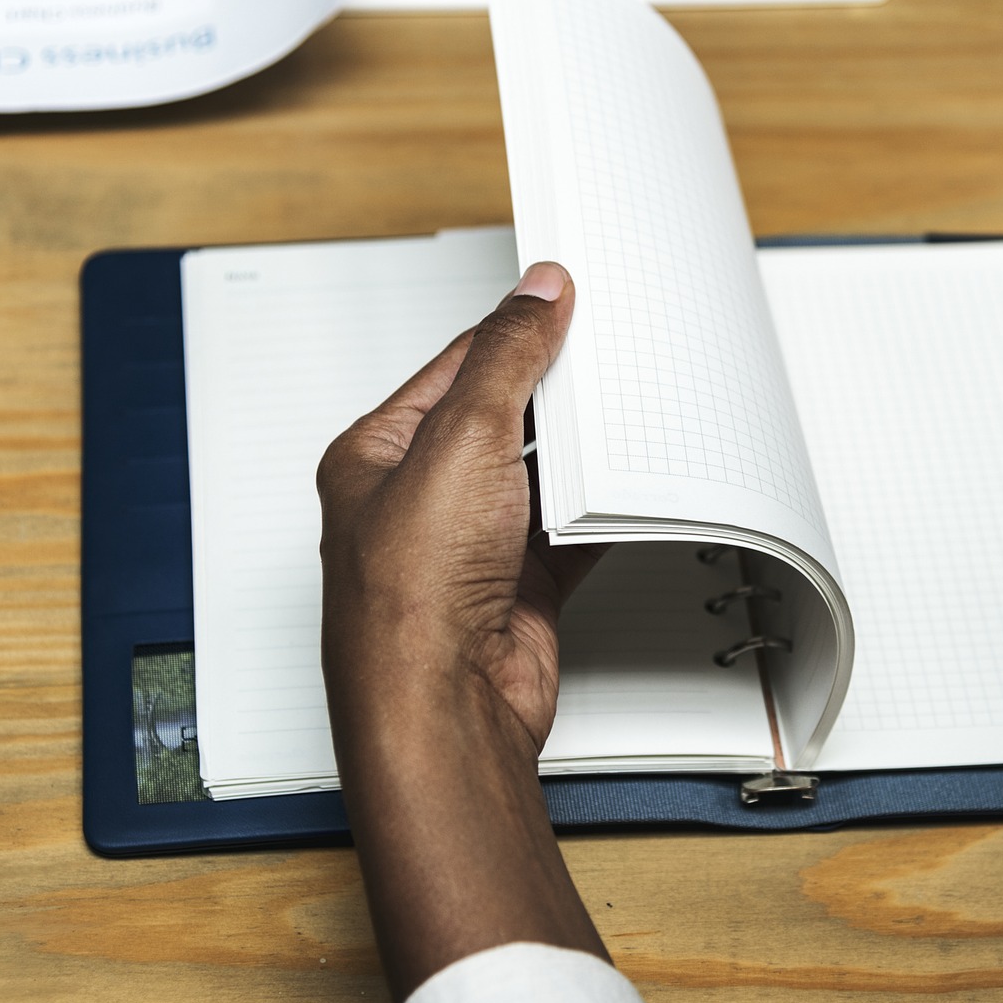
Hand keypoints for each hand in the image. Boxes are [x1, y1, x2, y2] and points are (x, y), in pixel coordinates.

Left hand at [316, 262, 610, 999]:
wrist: (444, 706)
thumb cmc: (410, 596)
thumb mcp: (462, 440)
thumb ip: (505, 360)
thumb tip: (535, 296)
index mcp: (377, 456)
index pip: (454, 370)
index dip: (511, 333)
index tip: (564, 302)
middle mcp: (419, 502)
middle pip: (501, 422)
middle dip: (554, 396)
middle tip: (605, 356)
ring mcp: (470, 549)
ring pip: (539, 479)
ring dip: (579, 458)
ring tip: (623, 418)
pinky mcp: (516, 589)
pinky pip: (569, 534)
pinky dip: (600, 515)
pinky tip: (625, 493)